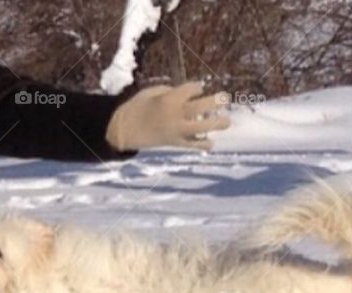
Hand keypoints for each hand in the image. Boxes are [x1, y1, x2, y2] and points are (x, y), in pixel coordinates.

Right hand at [106, 81, 230, 151]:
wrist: (124, 129)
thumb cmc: (137, 106)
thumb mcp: (152, 92)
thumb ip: (171, 92)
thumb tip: (188, 95)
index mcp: (170, 99)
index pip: (192, 89)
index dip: (198, 87)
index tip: (199, 88)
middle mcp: (176, 114)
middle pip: (201, 106)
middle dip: (216, 101)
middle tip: (225, 99)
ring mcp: (176, 130)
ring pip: (202, 127)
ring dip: (216, 124)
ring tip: (226, 122)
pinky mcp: (174, 143)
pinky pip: (192, 145)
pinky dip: (203, 144)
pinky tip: (210, 143)